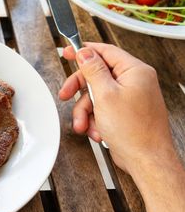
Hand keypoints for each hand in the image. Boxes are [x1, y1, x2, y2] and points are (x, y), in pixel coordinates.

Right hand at [58, 43, 174, 175]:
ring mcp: (130, 97)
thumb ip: (93, 70)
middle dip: (79, 90)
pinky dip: (95, 120)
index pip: (105, 51)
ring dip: (85, 111)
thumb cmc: (134, 131)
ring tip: (84, 124)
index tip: (68, 52)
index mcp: (135, 71)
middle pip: (97, 75)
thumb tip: (85, 53)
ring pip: (96, 95)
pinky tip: (97, 130)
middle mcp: (134, 82)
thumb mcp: (105, 95)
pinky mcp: (124, 112)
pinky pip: (102, 109)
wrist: (146, 160)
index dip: (84, 51)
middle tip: (65, 94)